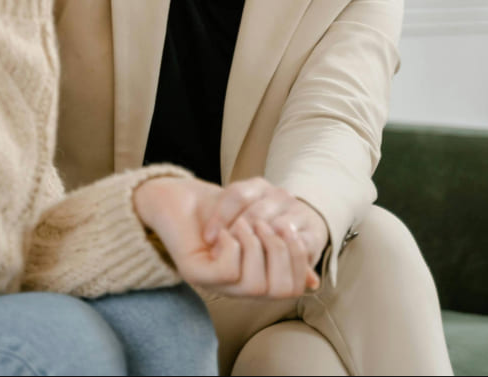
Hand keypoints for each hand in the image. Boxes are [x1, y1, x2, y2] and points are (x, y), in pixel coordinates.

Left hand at [133, 176, 318, 297]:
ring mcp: (215, 284)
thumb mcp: (258, 221)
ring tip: (244, 223)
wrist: (173, 196)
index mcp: (253, 277)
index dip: (300, 259)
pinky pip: (228, 271)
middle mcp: (235, 287)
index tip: (290, 227)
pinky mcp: (195, 274)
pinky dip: (232, 245)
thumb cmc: (216, 207)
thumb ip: (283, 247)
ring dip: (255, 245)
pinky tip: (224, 231)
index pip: (293, 288)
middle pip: (281, 291)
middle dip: (280, 250)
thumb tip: (313, 282)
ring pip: (256, 285)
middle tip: (264, 223)